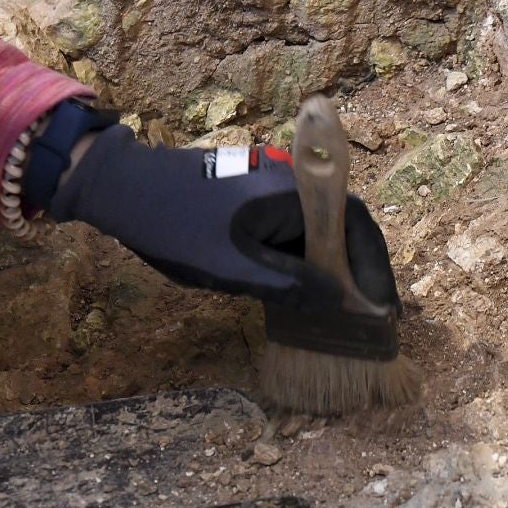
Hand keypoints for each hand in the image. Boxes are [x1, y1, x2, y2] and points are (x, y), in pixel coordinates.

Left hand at [47, 125, 399, 313]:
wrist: (121, 188)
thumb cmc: (174, 225)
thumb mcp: (232, 266)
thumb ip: (288, 285)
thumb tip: (338, 302)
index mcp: (294, 192)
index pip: (356, 227)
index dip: (375, 271)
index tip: (385, 310)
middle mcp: (291, 185)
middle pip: (341, 231)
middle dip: (357, 275)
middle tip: (371, 321)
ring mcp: (272, 192)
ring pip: (315, 236)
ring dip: (331, 273)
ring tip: (344, 319)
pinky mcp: (253, 203)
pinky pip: (291, 234)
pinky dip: (303, 264)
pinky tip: (305, 298)